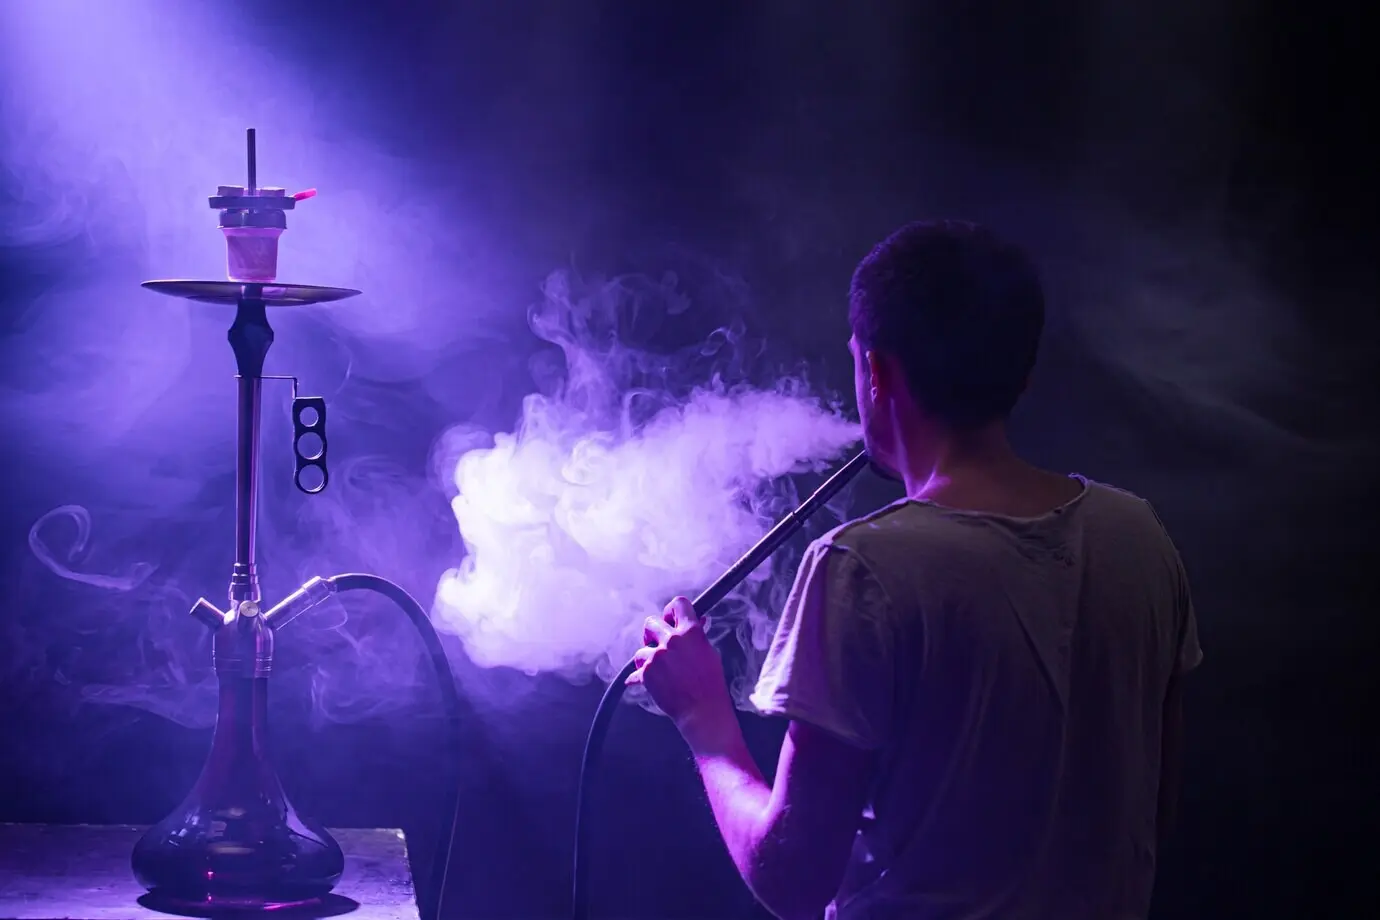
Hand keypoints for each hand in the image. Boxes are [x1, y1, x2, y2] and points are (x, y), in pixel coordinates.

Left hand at [627, 597, 735, 746]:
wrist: (702, 712)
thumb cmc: (711, 685)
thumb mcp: (710, 654)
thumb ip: (698, 636)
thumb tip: (697, 622)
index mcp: (691, 632)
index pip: (678, 604)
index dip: (671, 611)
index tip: (670, 620)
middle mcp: (672, 640)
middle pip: (651, 622)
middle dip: (653, 634)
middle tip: (660, 646)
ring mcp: (657, 656)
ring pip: (642, 649)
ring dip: (648, 658)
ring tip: (661, 671)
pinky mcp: (646, 673)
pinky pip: (637, 669)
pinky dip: (642, 676)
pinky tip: (653, 682)